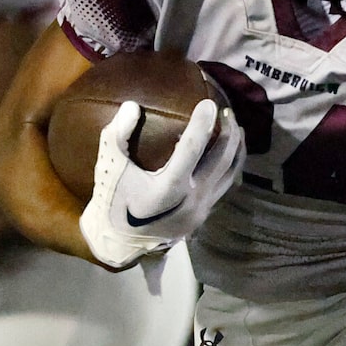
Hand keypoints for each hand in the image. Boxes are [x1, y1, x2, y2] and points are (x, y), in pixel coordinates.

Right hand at [79, 98, 242, 269]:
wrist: (118, 242)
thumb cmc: (112, 201)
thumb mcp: (109, 167)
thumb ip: (117, 135)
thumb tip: (133, 106)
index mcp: (168, 189)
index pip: (193, 148)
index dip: (202, 123)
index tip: (210, 103)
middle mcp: (191, 200)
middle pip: (221, 160)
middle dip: (229, 133)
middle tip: (227, 111)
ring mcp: (200, 210)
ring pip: (229, 175)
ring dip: (236, 150)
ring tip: (237, 129)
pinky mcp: (203, 216)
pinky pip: (223, 186)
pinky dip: (228, 167)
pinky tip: (227, 154)